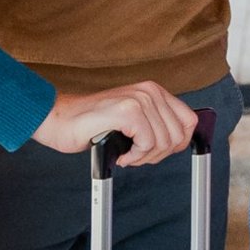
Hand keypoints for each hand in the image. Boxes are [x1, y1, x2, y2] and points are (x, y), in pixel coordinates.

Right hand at [31, 82, 196, 166]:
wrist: (60, 120)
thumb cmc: (91, 124)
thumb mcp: (133, 120)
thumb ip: (156, 123)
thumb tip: (180, 141)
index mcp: (154, 91)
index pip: (189, 121)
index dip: (178, 143)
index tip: (159, 152)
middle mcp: (149, 91)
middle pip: (178, 136)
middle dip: (158, 154)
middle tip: (137, 155)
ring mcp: (139, 99)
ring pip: (163, 143)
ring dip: (145, 157)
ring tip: (127, 154)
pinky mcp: (128, 111)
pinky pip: (148, 145)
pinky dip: (135, 157)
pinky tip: (122, 155)